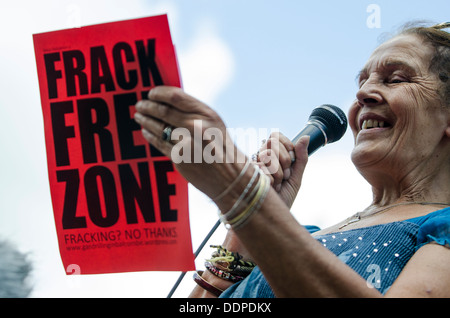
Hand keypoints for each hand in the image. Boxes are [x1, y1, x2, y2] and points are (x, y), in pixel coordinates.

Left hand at [134, 86, 249, 200]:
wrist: (230, 175)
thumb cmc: (221, 147)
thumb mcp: (214, 123)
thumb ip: (194, 111)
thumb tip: (167, 101)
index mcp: (206, 114)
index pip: (176, 97)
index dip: (159, 93)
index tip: (151, 93)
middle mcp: (196, 126)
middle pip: (163, 111)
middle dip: (148, 107)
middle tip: (140, 105)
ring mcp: (187, 143)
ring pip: (158, 127)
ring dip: (145, 120)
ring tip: (139, 116)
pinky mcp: (179, 158)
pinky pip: (159, 143)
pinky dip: (150, 135)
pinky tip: (145, 131)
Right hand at [255, 132, 308, 207]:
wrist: (274, 217)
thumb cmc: (283, 198)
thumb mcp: (296, 177)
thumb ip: (301, 157)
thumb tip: (306, 137)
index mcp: (271, 155)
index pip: (275, 135)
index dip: (286, 146)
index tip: (291, 161)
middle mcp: (259, 158)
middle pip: (272, 142)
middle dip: (285, 159)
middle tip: (285, 175)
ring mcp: (252, 165)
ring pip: (268, 155)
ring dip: (279, 173)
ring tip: (277, 184)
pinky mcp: (248, 175)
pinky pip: (264, 169)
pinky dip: (273, 181)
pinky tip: (270, 188)